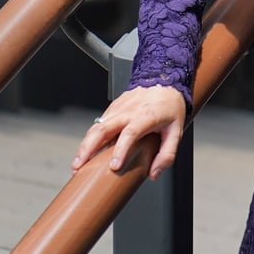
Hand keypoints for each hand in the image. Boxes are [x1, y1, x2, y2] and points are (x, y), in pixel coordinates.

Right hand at [71, 84, 186, 180]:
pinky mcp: (113, 107)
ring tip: (77, 163)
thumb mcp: (176, 131)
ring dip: (85, 144)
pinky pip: (99, 122)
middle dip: (88, 148)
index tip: (113, 166)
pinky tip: (86, 151)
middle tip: (79, 166)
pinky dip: (90, 137)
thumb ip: (167, 154)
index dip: (121, 150)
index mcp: (147, 116)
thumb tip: (154, 174)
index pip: (130, 133)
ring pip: (97, 125)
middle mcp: (129, 111)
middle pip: (103, 128)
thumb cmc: (170, 106)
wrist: (165, 79)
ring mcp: (119, 108)